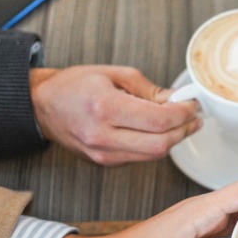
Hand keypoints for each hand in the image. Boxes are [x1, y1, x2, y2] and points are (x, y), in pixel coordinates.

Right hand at [30, 66, 199, 165]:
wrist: (42, 105)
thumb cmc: (74, 85)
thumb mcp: (114, 74)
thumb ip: (149, 89)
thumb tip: (178, 99)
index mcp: (105, 108)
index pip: (158, 120)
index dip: (183, 114)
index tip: (193, 105)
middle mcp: (103, 136)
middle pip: (160, 145)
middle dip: (184, 131)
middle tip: (194, 118)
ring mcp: (102, 154)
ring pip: (153, 155)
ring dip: (173, 140)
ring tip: (181, 123)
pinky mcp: (104, 163)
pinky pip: (140, 158)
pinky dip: (155, 145)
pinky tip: (159, 131)